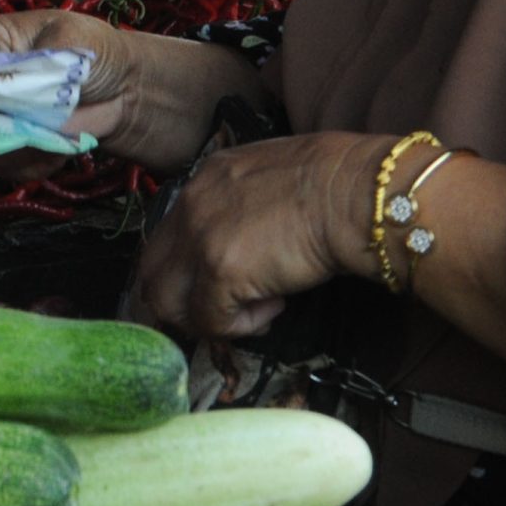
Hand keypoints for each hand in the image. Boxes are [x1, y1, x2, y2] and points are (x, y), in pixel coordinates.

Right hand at [0, 11, 155, 181]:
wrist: (119, 93)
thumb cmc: (89, 52)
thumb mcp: (74, 40)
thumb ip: (41, 58)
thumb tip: (17, 79)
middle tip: (9, 106)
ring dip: (13, 140)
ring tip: (54, 123)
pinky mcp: (3, 153)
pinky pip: (3, 167)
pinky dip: (34, 160)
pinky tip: (59, 142)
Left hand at [133, 130, 380, 339]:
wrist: (353, 192)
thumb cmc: (334, 184)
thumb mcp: (272, 179)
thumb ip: (246, 206)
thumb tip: (249, 243)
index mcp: (205, 179)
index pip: (169, 237)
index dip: (190, 270)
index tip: (222, 283)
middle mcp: (191, 205)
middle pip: (152, 272)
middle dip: (185, 301)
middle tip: (226, 309)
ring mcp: (199, 238)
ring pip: (167, 303)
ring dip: (206, 317)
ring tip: (252, 310)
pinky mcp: (219, 271)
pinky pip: (210, 321)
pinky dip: (241, 326)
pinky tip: (276, 305)